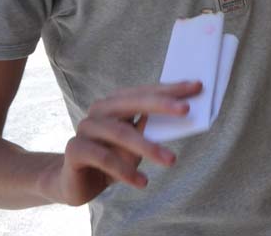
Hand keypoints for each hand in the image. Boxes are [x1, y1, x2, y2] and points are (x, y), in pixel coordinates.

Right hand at [43, 80, 201, 205]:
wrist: (74, 182)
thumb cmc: (112, 158)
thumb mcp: (135, 144)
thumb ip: (151, 128)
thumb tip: (182, 115)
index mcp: (116, 103)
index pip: (146, 91)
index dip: (170, 89)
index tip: (196, 86)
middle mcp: (99, 110)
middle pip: (133, 102)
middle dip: (162, 105)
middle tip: (187, 110)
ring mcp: (85, 127)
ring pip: (121, 132)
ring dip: (148, 147)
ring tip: (171, 160)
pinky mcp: (74, 149)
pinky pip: (104, 158)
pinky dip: (125, 170)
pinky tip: (143, 182)